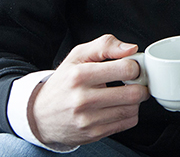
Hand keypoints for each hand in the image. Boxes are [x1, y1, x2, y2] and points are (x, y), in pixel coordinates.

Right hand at [30, 34, 149, 146]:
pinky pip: (127, 123)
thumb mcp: (78, 55)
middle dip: (140, 85)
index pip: (126, 69)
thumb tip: (131, 48)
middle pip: (133, 93)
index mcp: (80, 75)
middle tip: (135, 81)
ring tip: (125, 93)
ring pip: (132, 109)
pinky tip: (118, 107)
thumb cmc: (64, 82)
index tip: (132, 67)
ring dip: (135, 101)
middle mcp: (82, 99)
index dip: (135, 66)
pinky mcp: (93, 134)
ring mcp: (87, 120)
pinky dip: (129, 114)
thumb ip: (106, 45)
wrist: (39, 115)